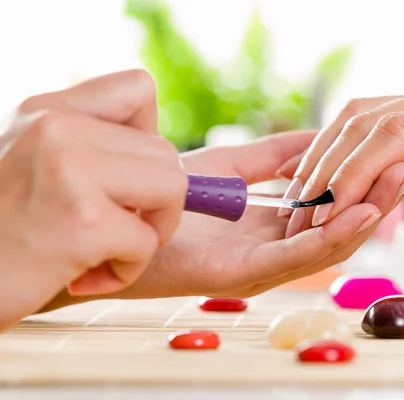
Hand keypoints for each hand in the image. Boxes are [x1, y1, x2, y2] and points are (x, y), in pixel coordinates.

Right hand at [0, 70, 185, 328]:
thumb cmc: (2, 234)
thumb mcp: (31, 164)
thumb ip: (88, 148)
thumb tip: (166, 160)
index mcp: (47, 110)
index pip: (139, 87)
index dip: (150, 135)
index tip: (124, 175)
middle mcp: (55, 127)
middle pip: (165, 151)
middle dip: (157, 200)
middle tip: (116, 228)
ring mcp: (68, 170)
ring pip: (173, 187)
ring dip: (151, 232)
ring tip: (106, 251)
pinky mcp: (81, 221)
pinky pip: (147, 241)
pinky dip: (127, 269)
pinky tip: (83, 277)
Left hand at [38, 129, 403, 311]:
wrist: (113, 215)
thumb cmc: (166, 196)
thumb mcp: (233, 167)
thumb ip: (276, 157)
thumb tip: (319, 136)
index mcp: (279, 222)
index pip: (341, 198)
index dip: (377, 172)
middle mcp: (279, 247)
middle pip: (348, 219)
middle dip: (391, 188)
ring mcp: (265, 264)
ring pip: (333, 240)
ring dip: (374, 209)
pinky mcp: (244, 274)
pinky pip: (299, 255)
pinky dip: (335, 235)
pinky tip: (366, 212)